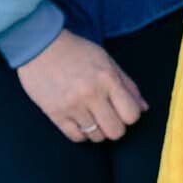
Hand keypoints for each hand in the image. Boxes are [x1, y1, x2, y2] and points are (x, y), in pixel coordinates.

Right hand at [17, 29, 147, 144]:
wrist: (39, 46)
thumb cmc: (75, 51)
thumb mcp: (106, 60)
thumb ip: (127, 85)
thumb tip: (143, 108)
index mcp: (107, 78)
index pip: (132, 114)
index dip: (130, 116)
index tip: (123, 110)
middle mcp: (91, 94)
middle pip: (116, 131)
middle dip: (115, 126)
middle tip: (108, 116)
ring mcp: (72, 106)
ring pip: (97, 136)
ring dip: (98, 130)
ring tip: (91, 116)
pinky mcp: (55, 114)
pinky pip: (77, 137)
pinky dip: (81, 133)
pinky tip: (79, 120)